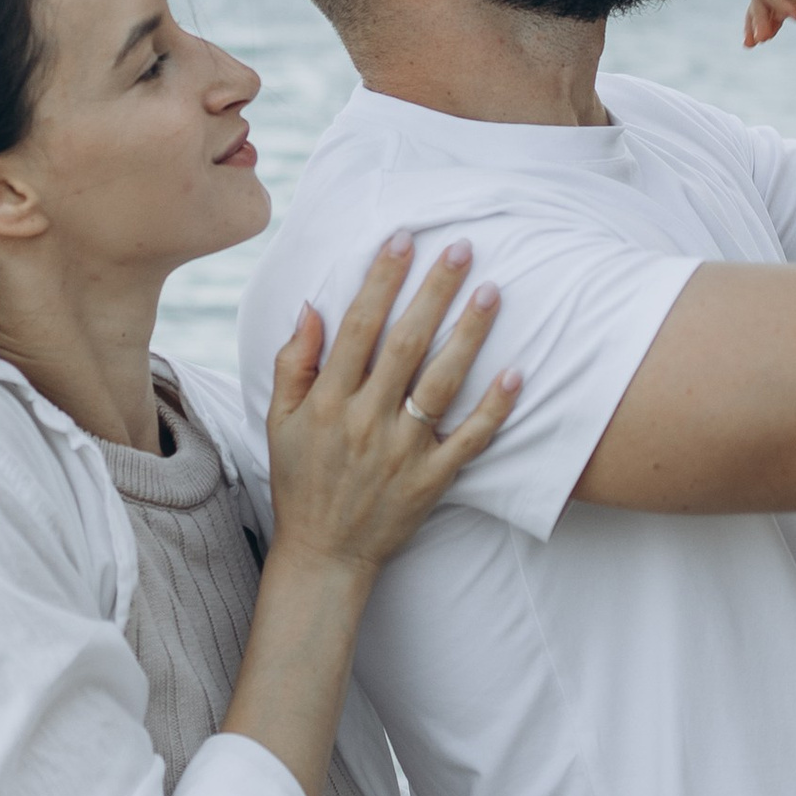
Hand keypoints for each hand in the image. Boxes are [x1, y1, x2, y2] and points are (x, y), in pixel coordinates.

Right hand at [264, 233, 519, 577]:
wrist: (324, 554)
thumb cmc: (300, 479)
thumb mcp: (279, 420)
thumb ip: (293, 362)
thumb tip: (312, 306)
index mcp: (329, 401)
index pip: (358, 327)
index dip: (381, 280)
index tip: (402, 241)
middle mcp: (366, 421)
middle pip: (407, 344)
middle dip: (434, 292)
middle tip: (462, 248)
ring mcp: (402, 451)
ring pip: (441, 383)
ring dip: (469, 335)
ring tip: (492, 291)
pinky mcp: (432, 479)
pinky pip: (469, 440)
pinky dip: (494, 410)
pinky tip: (517, 374)